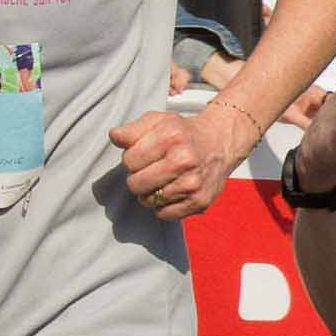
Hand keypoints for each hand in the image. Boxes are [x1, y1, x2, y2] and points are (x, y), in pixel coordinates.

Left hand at [110, 97, 237, 218]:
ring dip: (150, 193)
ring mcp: (193, 183)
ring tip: (162, 180)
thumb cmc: (182, 133)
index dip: (132, 158)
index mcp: (171, 136)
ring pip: (148, 201)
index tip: (143, 155)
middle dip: (138, 178)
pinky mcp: (199, 202)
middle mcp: (184, 160)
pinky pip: (164, 214)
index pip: (129, 160)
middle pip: (136, 184)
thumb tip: (115, 136)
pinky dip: (163, 206)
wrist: (220, 143)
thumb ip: (133, 128)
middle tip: (151, 169)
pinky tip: (171, 191)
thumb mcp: (158, 121)